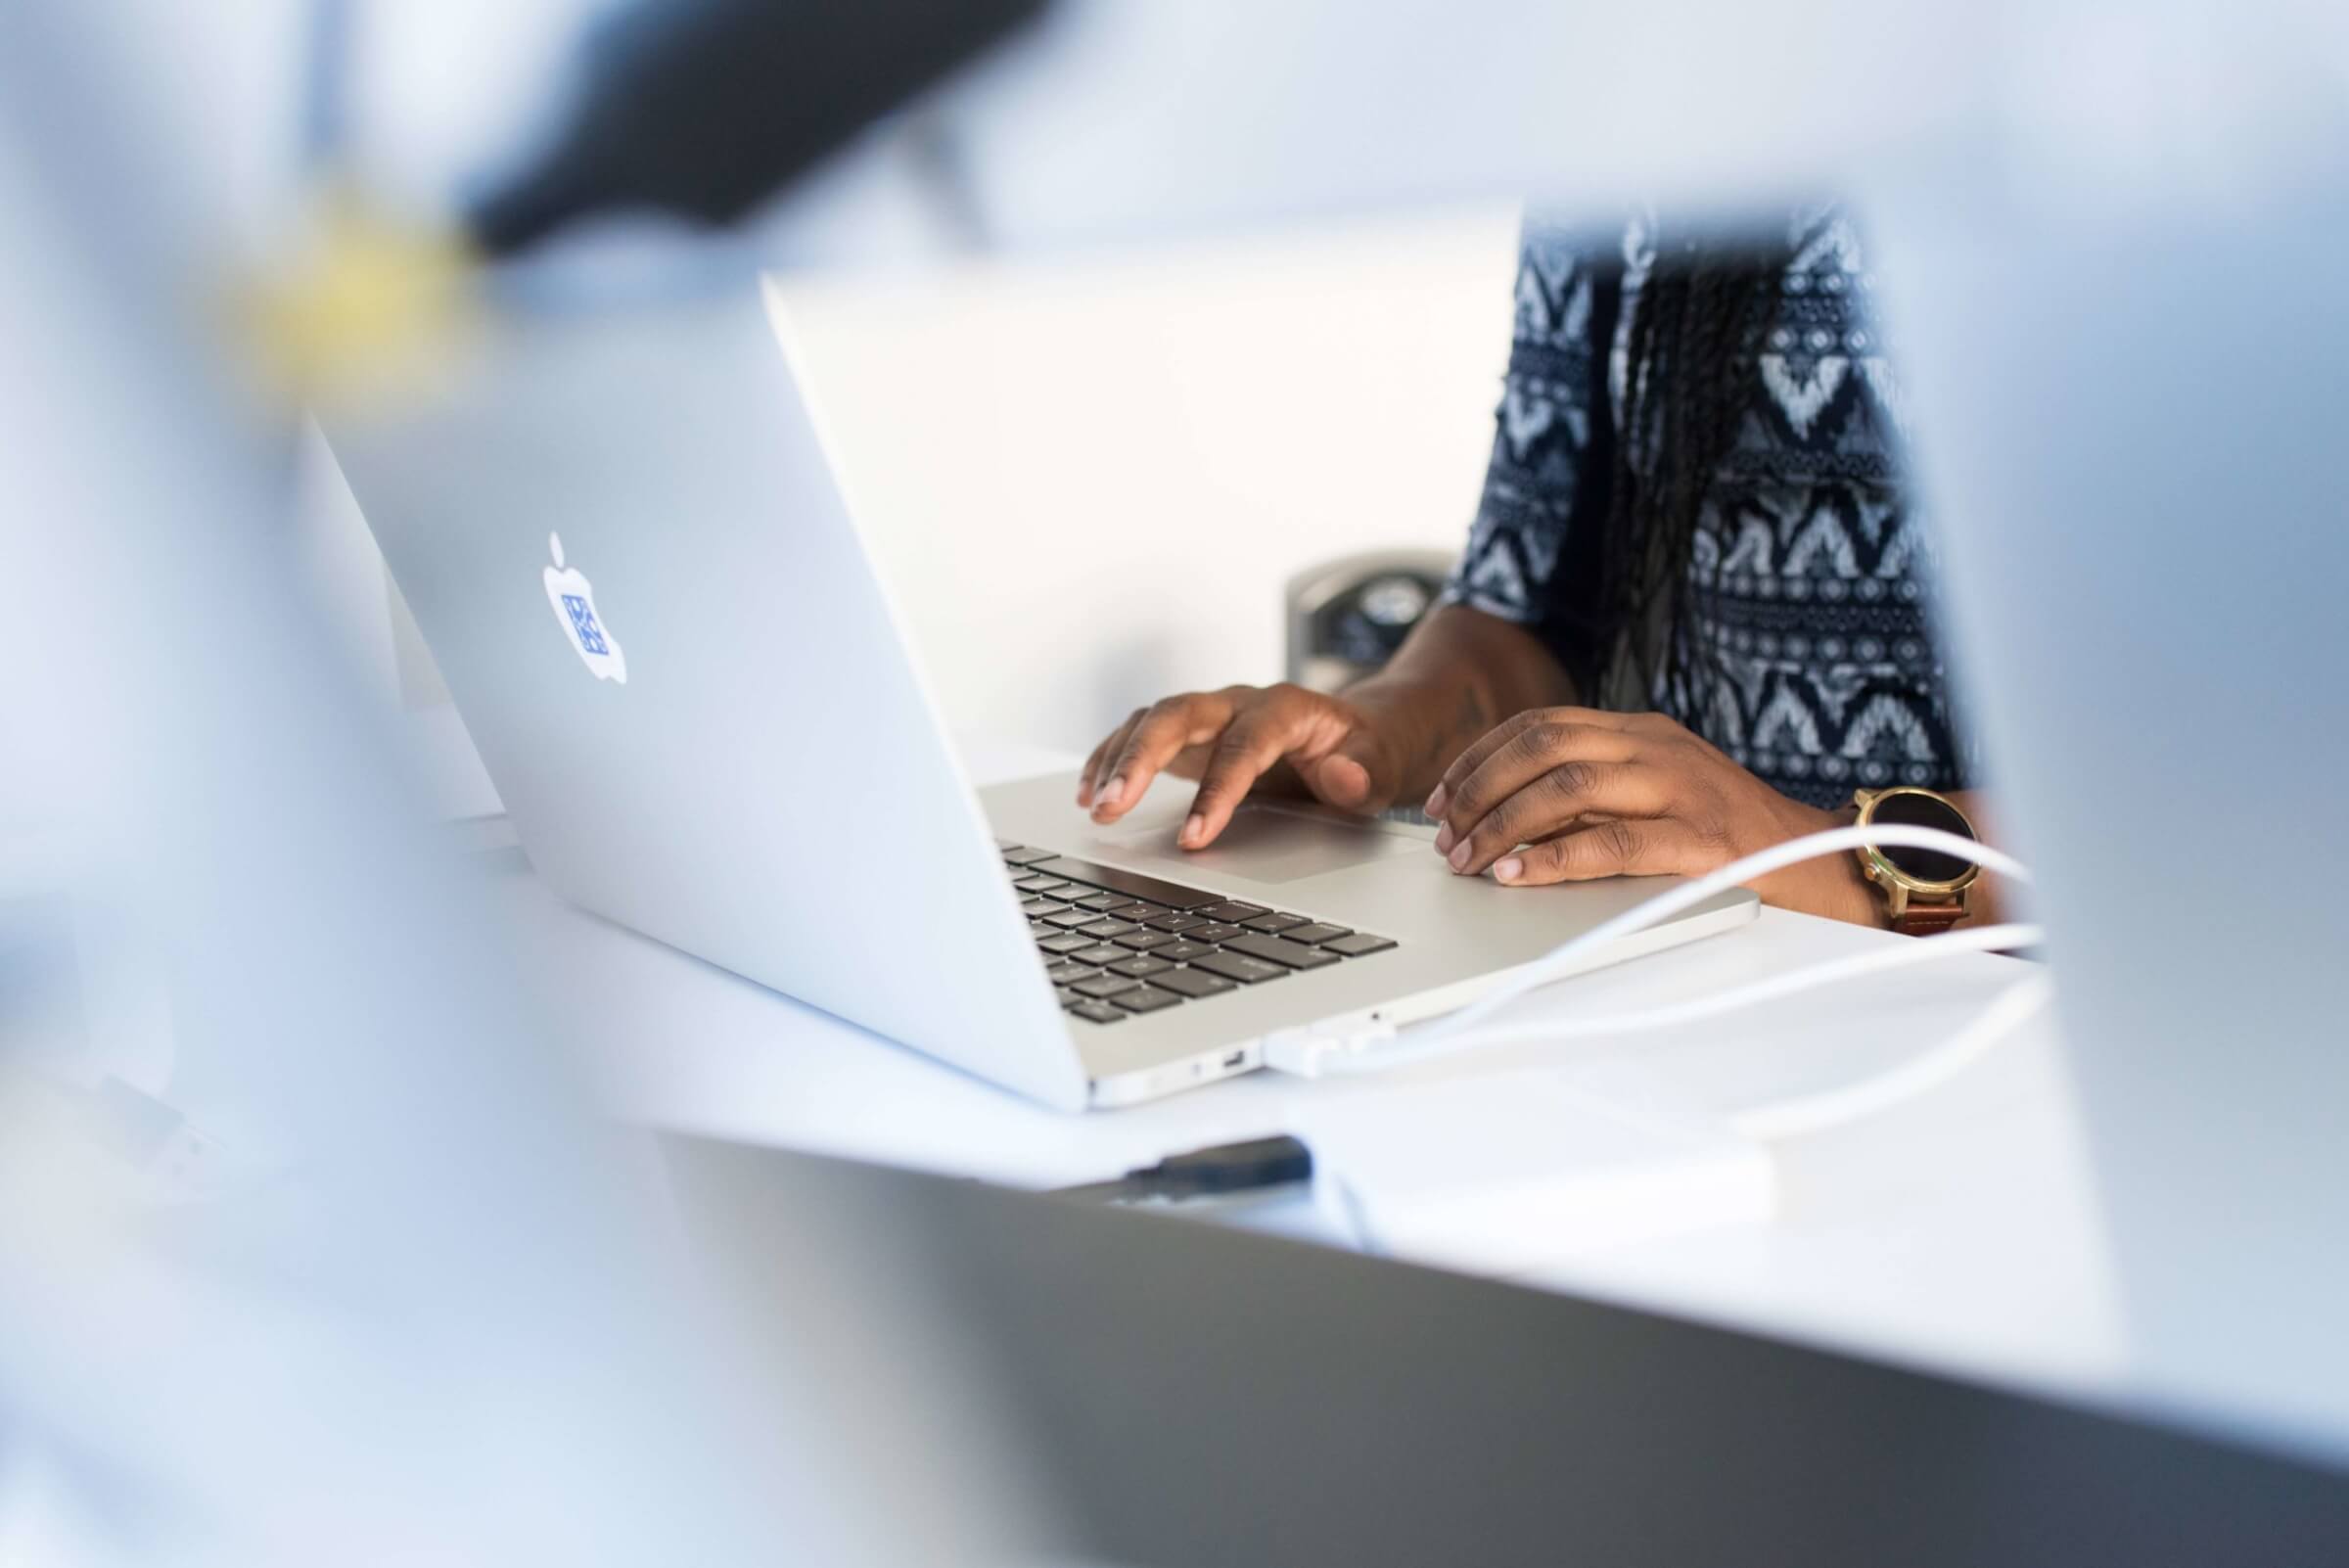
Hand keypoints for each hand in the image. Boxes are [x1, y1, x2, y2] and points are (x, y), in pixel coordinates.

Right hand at [1078, 684, 1406, 848]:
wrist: (1360, 731)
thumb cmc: (1367, 751)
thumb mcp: (1383, 764)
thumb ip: (1365, 771)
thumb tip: (1342, 775)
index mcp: (1286, 708)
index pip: (1244, 744)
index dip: (1217, 790)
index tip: (1193, 837)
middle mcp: (1240, 703)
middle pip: (1179, 714)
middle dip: (1140, 758)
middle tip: (1112, 806)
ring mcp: (1211, 715)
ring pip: (1151, 720)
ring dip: (1117, 760)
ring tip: (1095, 807)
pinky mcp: (1191, 734)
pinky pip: (1141, 734)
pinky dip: (1111, 758)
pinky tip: (1090, 793)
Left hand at [1423, 707, 1881, 923]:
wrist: (1823, 861)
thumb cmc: (1730, 837)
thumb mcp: (1656, 795)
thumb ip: (1595, 796)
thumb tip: (1504, 819)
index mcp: (1641, 732)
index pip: (1540, 725)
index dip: (1479, 758)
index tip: (1440, 796)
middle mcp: (1656, 748)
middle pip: (1542, 746)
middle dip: (1478, 789)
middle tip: (1443, 834)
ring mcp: (1681, 789)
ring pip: (1566, 788)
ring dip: (1502, 824)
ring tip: (1468, 859)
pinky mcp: (1700, 840)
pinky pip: (1609, 844)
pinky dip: (1551, 859)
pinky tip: (1516, 874)